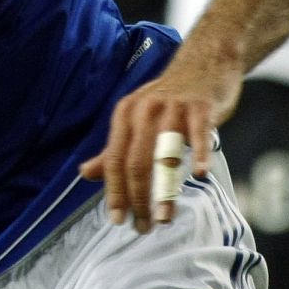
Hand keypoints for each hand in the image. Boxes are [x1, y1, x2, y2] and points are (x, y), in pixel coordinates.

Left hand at [78, 49, 241, 232]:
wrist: (204, 62)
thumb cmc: (169, 99)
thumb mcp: (136, 119)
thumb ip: (113, 150)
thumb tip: (84, 174)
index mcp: (125, 115)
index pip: (114, 160)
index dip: (114, 192)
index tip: (118, 220)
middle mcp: (144, 110)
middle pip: (135, 161)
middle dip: (138, 198)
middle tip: (144, 226)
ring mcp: (173, 108)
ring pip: (164, 154)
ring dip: (164, 190)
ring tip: (165, 218)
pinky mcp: (201, 107)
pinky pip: (198, 133)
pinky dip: (198, 154)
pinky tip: (199, 174)